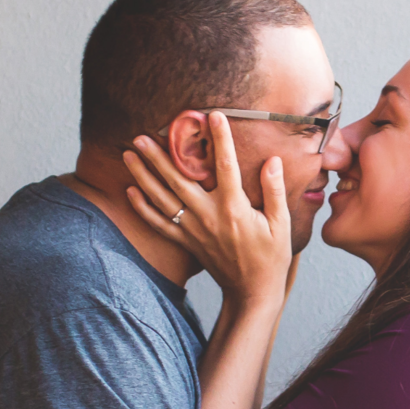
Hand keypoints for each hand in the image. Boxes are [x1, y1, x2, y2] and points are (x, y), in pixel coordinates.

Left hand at [122, 121, 289, 303]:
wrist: (252, 292)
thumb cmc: (270, 258)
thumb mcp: (281, 224)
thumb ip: (274, 191)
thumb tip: (272, 161)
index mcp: (234, 209)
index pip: (226, 166)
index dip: (221, 139)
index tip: (212, 115)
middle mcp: (208, 216)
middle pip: (179, 180)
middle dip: (159, 155)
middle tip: (142, 135)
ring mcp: (194, 230)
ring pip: (162, 198)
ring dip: (143, 175)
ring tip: (128, 154)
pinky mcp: (186, 242)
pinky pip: (159, 224)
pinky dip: (142, 208)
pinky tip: (131, 190)